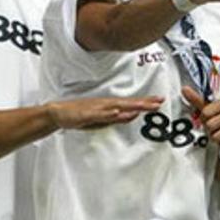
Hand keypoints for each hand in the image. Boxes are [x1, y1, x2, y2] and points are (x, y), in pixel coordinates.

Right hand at [47, 95, 162, 129]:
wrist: (59, 113)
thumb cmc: (81, 114)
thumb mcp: (103, 118)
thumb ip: (118, 118)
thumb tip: (133, 116)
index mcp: (110, 105)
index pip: (132, 103)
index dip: (146, 102)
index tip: (159, 101)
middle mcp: (106, 104)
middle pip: (128, 103)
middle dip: (144, 103)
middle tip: (159, 102)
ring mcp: (97, 108)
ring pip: (117, 107)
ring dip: (130, 106)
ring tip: (143, 106)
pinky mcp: (87, 114)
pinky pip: (99, 114)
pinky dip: (108, 113)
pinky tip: (116, 111)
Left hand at [181, 87, 219, 144]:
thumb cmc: (219, 124)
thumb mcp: (206, 111)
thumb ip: (196, 100)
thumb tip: (184, 89)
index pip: (206, 111)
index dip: (204, 117)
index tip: (209, 118)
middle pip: (208, 120)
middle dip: (208, 126)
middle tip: (213, 127)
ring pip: (213, 130)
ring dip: (213, 134)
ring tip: (218, 132)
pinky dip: (219, 140)